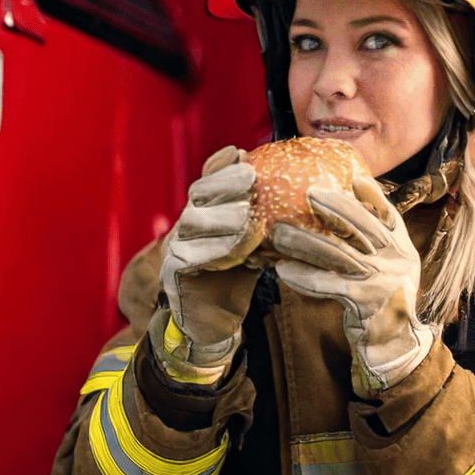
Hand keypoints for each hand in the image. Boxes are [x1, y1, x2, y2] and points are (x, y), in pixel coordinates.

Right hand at [159, 146, 260, 376]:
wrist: (210, 322)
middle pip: (198, 196)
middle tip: (250, 177)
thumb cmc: (236, 278)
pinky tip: (237, 245)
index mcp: (201, 213)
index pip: (207, 182)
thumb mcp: (253, 244)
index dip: (220, 167)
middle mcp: (184, 226)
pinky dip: (214, 249)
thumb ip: (263, 219)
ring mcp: (175, 248)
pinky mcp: (173, 274)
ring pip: (193, 223)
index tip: (241, 153)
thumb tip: (301, 190)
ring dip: (222, 216)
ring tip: (248, 213)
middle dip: (224, 185)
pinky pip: (189, 257)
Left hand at [272, 177, 434, 396]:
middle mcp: (396, 262)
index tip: (354, 178)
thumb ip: (376, 243)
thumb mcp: (389, 269)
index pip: (389, 215)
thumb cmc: (382, 303)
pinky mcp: (363, 302)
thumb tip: (353, 204)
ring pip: (339, 254)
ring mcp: (381, 282)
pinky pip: (328, 285)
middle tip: (310, 193)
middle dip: (335, 208)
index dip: (372, 197)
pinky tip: (284, 270)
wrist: (396, 347)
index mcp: (402, 249)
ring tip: (280, 234)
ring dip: (306, 242)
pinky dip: (304, 277)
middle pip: (362, 228)